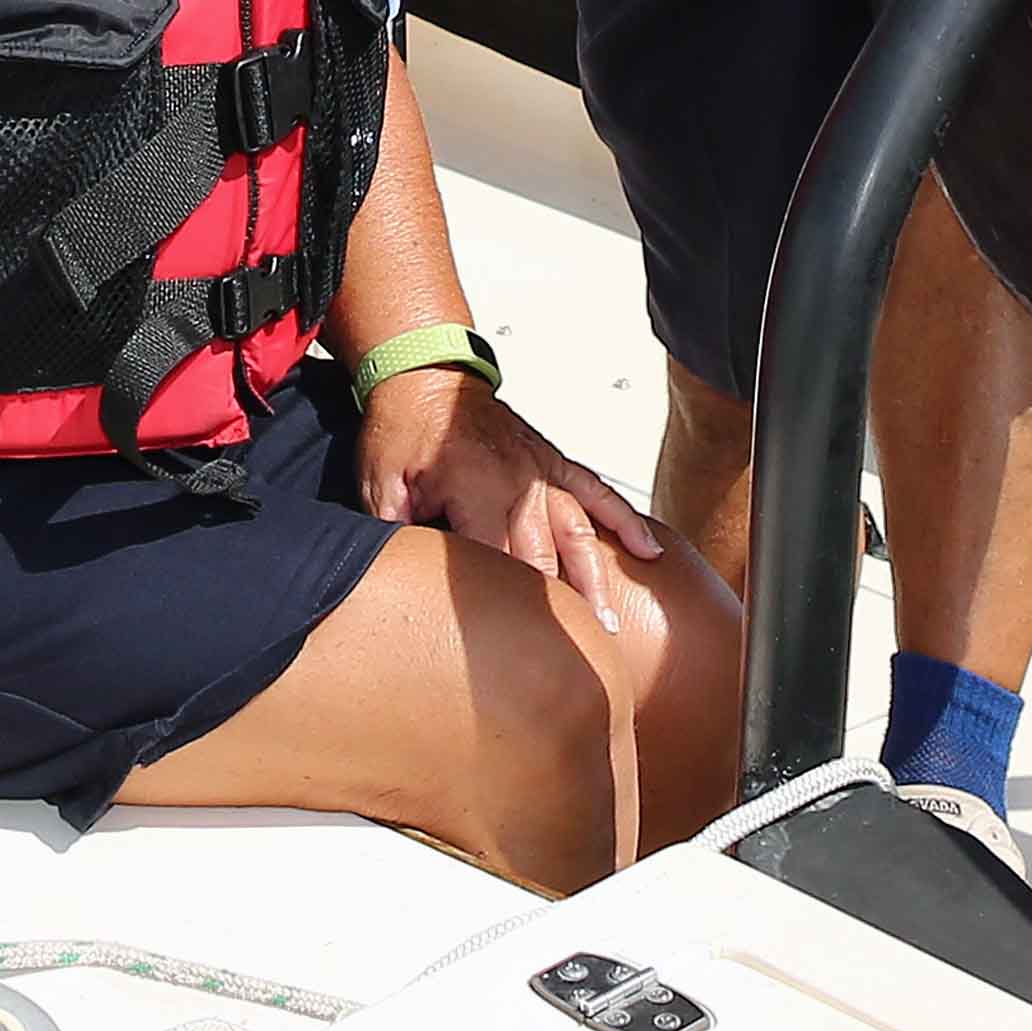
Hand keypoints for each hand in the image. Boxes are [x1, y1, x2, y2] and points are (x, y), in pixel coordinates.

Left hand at [357, 371, 664, 628]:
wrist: (422, 371)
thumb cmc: (401, 426)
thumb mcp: (382, 484)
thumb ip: (394, 534)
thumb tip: (399, 582)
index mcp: (477, 488)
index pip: (497, 563)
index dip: (508, 610)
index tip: (522, 653)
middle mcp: (519, 481)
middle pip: (545, 557)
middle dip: (562, 611)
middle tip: (578, 659)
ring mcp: (541, 469)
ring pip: (579, 531)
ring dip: (595, 578)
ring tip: (609, 624)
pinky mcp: (552, 461)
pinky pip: (596, 490)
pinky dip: (625, 519)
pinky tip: (649, 550)